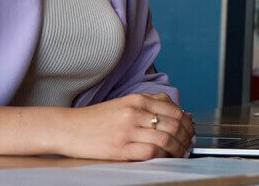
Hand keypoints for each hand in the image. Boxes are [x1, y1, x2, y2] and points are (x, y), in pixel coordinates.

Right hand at [56, 93, 194, 160]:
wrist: (68, 128)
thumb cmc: (96, 119)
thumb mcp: (124, 103)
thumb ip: (150, 105)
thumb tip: (179, 113)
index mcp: (137, 100)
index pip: (174, 110)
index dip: (187, 123)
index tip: (190, 131)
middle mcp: (134, 112)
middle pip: (174, 124)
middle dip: (187, 137)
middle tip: (189, 145)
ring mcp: (127, 130)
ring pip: (166, 138)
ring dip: (178, 149)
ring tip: (179, 154)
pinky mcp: (120, 147)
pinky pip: (151, 151)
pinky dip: (163, 156)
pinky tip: (164, 158)